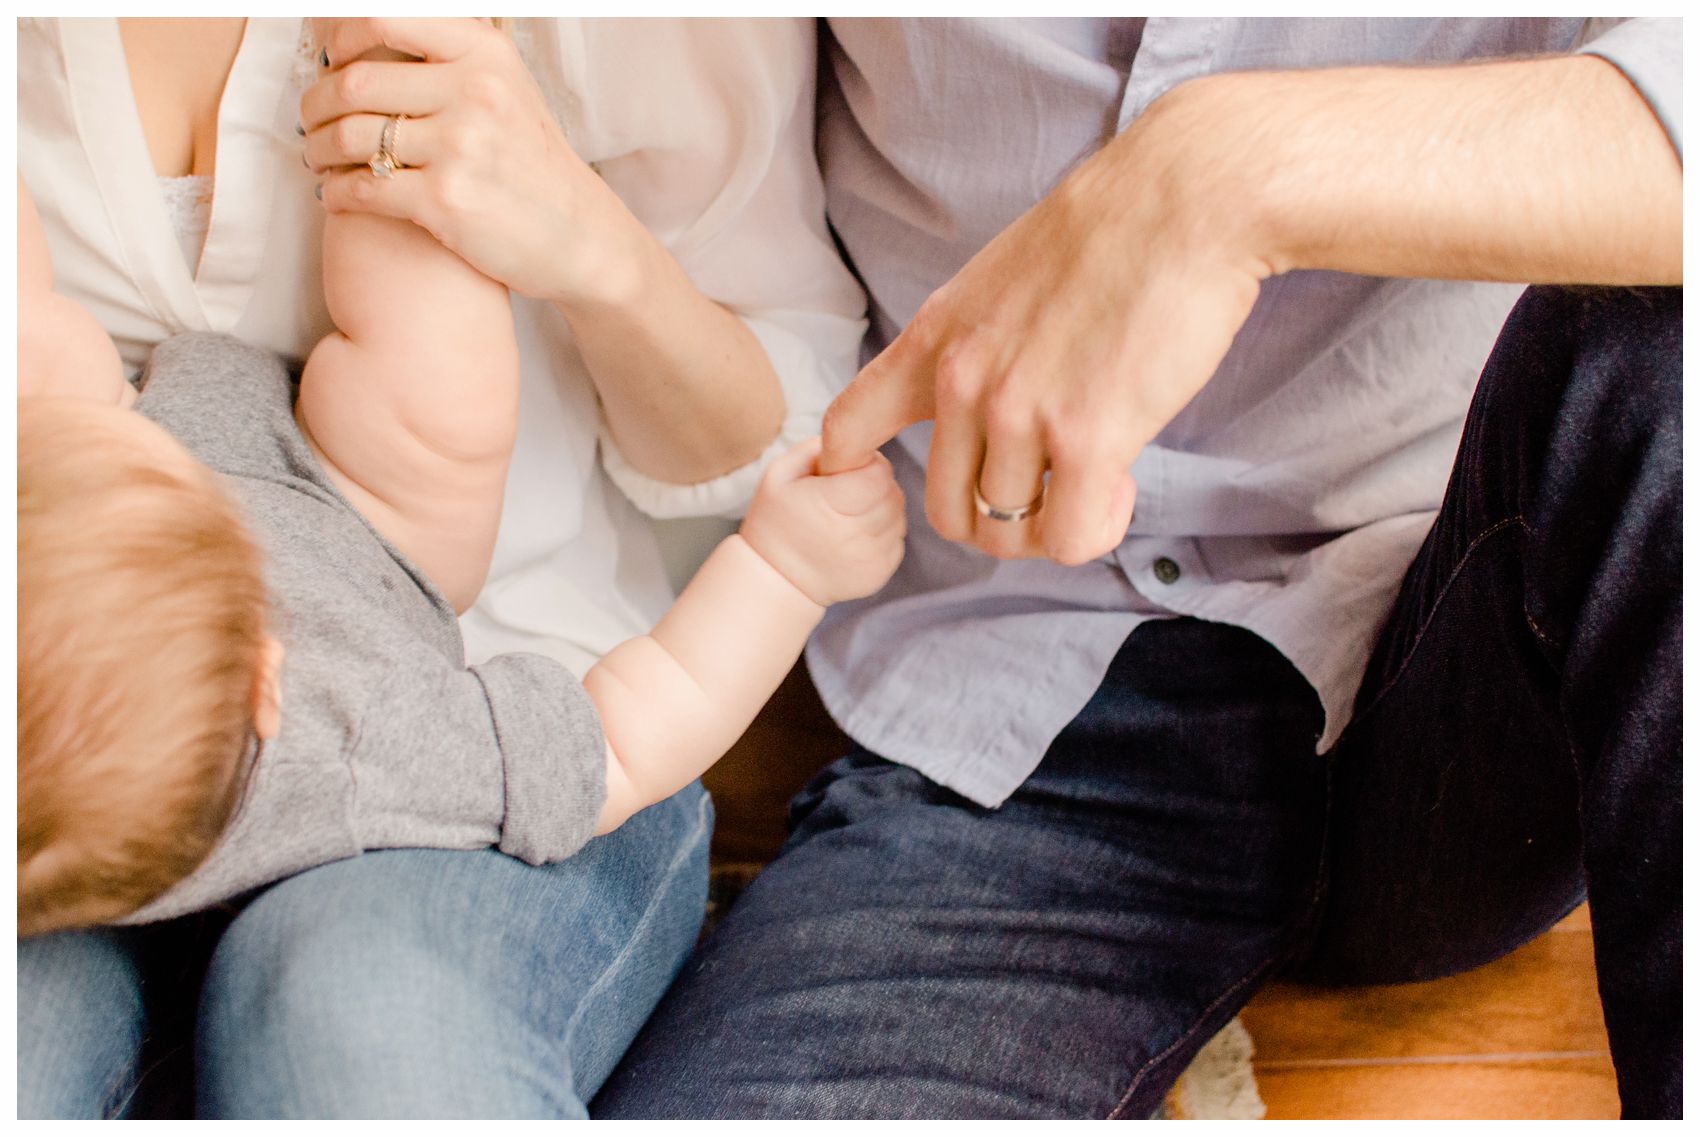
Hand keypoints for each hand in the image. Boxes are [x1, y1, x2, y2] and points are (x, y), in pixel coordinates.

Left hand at [300, 18, 644, 304]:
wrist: (579, 236)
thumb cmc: (534, 166)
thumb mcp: (509, 90)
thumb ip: (452, 59)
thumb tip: (371, 34)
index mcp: (485, 55)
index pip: (385, 18)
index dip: (341, 38)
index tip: (330, 62)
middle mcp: (474, 93)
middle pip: (357, 83)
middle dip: (318, 105)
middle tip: (312, 121)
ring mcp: (460, 148)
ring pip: (353, 138)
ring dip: (320, 150)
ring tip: (318, 159)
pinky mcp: (445, 201)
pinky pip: (363, 188)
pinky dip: (336, 193)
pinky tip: (335, 196)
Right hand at [741, 436, 905, 607]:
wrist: (776, 579)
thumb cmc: (776, 520)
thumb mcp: (780, 474)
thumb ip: (817, 447)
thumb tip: (855, 434)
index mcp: (828, 504)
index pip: (879, 474)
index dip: (872, 464)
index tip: (855, 468)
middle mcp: (852, 535)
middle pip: (893, 494)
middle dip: (878, 486)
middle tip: (852, 491)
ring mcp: (868, 559)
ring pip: (899, 517)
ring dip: (883, 509)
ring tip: (853, 513)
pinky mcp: (879, 574)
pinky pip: (898, 540)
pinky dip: (883, 533)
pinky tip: (857, 535)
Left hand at [818, 86, 1266, 566]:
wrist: (1183, 200)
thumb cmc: (1111, 234)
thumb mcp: (1000, 281)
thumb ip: (979, 351)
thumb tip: (992, 417)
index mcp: (934, 340)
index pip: (847, 430)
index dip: (853, 471)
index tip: (885, 479)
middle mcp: (962, 383)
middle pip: (947, 512)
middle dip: (999, 519)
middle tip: (1049, 489)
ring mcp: (1019, 415)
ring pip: (1006, 535)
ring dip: (1053, 525)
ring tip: (1096, 480)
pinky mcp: (1087, 441)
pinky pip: (1066, 538)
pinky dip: (1093, 529)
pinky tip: (1121, 485)